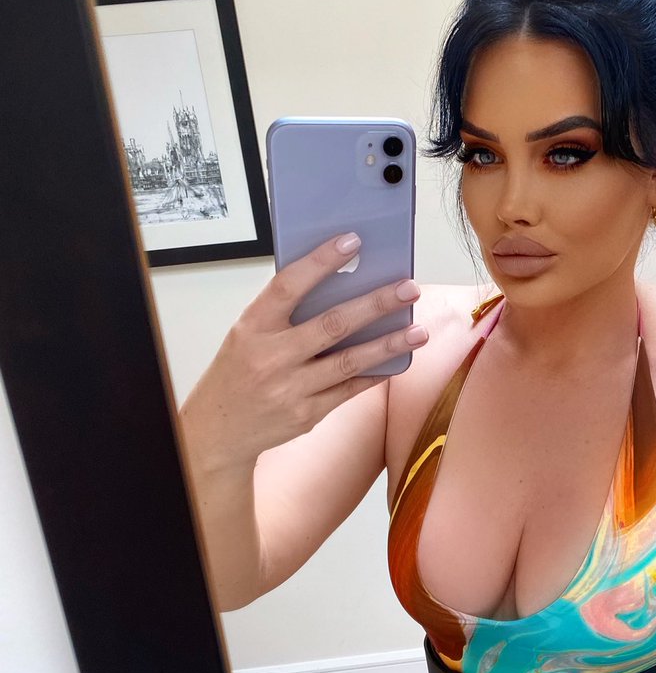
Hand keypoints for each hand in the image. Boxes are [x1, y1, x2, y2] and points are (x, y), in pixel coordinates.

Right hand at [179, 233, 425, 470]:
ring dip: (389, 344)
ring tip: (419, 330)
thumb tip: (340, 284)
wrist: (220, 430)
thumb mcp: (248, 335)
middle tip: (409, 288)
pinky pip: (350, 389)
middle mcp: (272, 357)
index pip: (289, 286)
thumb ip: (285, 313)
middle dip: (376, 304)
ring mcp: (291, 389)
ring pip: (349, 361)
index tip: (352, 242)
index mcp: (253, 327)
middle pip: (332, 324)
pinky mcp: (307, 414)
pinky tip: (398, 360)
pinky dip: (375, 373)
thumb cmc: (239, 372)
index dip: (320, 262)